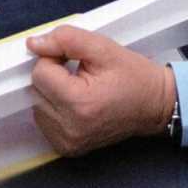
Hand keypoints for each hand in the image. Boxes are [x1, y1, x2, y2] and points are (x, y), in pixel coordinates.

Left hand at [27, 26, 175, 155]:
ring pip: (37, 105)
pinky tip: (75, 101)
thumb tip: (33, 43)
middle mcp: (69, 128)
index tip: (76, 57)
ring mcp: (67, 142)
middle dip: (53, 73)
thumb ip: (66, 39)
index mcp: (78, 103)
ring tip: (79, 85)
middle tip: (79, 70)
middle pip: (36, 89)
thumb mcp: (102, 47)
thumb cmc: (132, 74)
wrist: (153, 105)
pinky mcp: (67, 148)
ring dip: (52, 91)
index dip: (55, 57)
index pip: (40, 72)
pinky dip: (54, 107)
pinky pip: (44, 120)